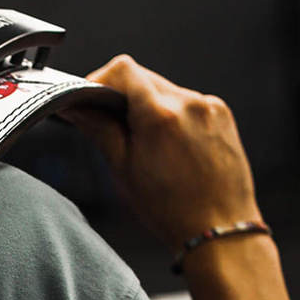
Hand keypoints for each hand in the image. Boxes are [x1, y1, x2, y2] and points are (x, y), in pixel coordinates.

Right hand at [61, 55, 262, 251]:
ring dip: (147, 109)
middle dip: (122, 98)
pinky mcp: (222, 115)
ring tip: (146, 148)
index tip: (88, 100)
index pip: (122, 70)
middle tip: (112, 129)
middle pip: (143, 79)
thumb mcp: (124, 171)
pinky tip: (170, 150)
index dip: (99, 81)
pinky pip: (187, 103)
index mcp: (159, 115)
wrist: (218, 228)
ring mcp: (209, 106)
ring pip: (165, 91)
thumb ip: (100, 130)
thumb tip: (77, 108)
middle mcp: (188, 102)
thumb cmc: (171, 209)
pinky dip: (171, 117)